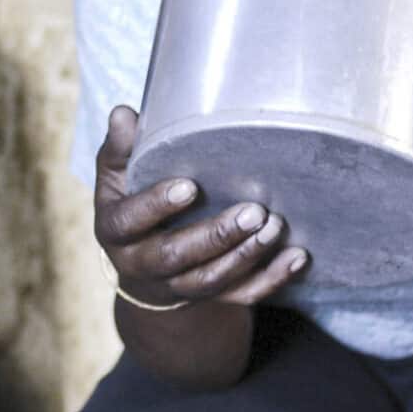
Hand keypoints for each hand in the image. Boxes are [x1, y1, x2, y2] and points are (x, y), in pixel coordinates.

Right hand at [94, 104, 307, 303]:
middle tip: (253, 211)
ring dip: (246, 255)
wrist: (145, 267)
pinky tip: (296, 256)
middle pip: (176, 257)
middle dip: (216, 236)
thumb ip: (122, 149)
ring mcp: (178, 285)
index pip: (131, 222)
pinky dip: (271, 279)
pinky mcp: (210, 297)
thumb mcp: (118, 177)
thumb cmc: (133, 205)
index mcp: (116, 231)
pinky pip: (241, 295)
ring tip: (275, 226)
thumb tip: (124, 114)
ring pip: (212, 280)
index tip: (189, 187)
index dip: (157, 206)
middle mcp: (143, 264)